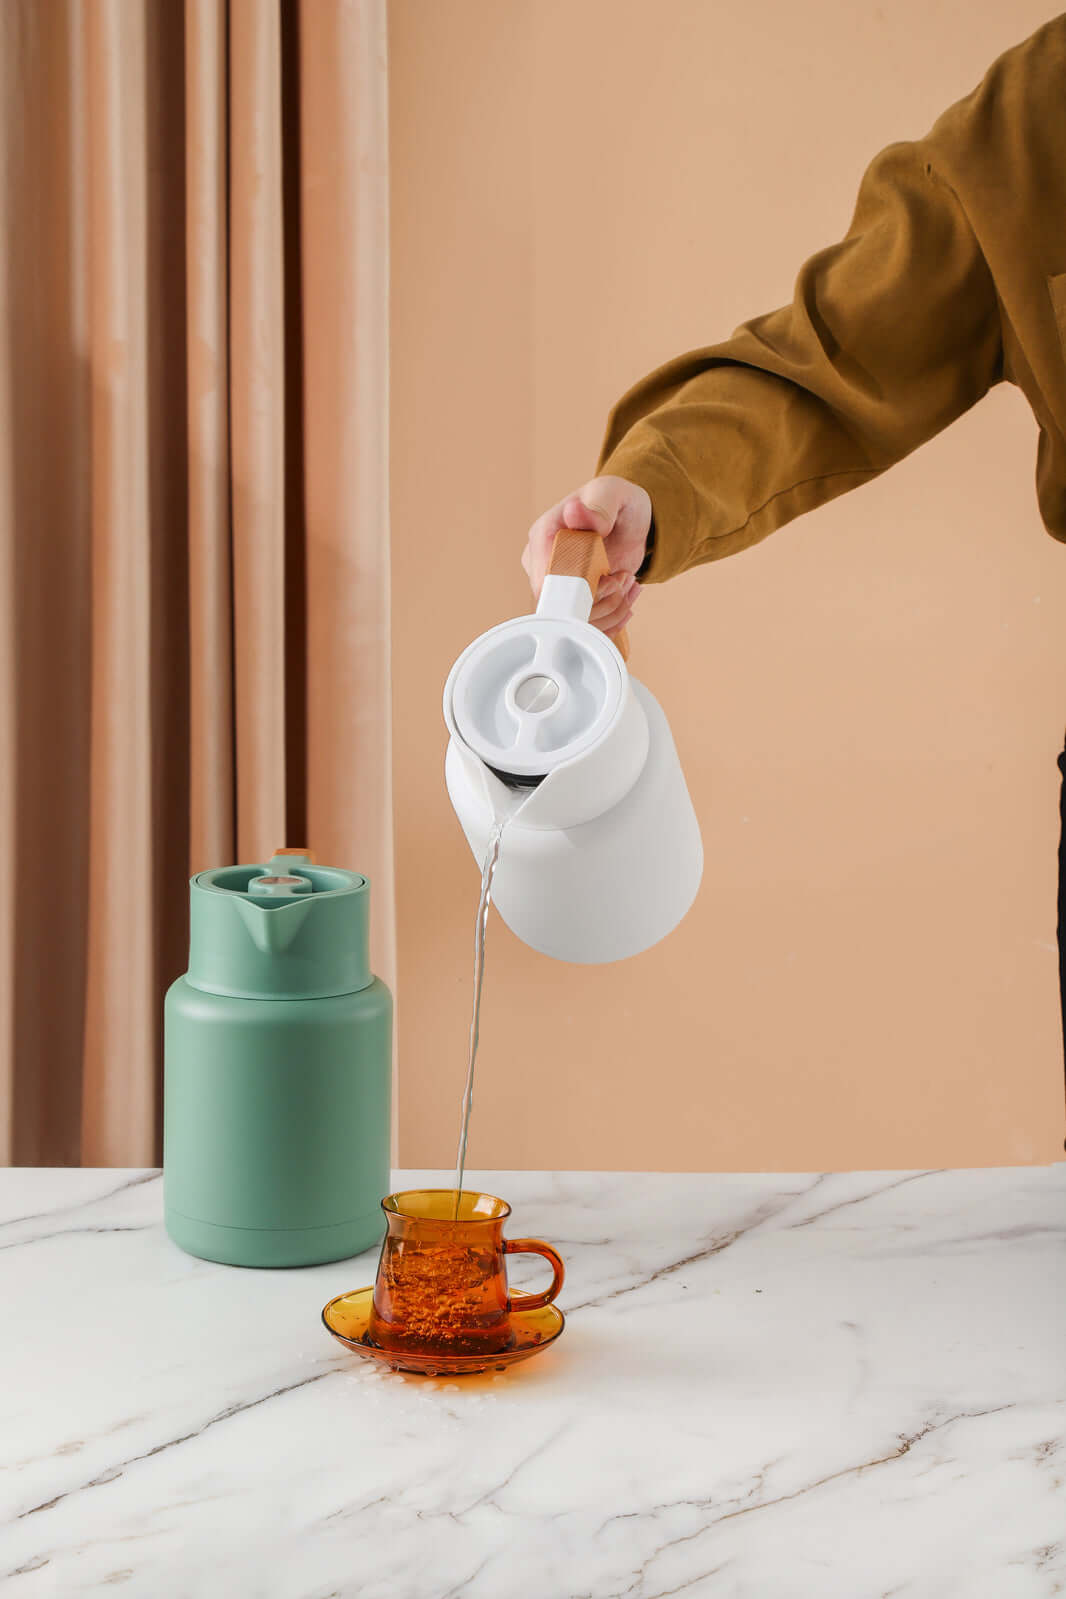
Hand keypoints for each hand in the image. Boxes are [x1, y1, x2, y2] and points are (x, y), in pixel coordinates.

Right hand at [521, 476, 650, 637]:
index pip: (546, 582)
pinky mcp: (570, 601)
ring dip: (611, 609)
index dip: (580, 589)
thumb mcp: (614, 493)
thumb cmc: (617, 502)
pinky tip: (627, 595)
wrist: (627, 520)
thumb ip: (599, 505)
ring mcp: (555, 586)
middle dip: (601, 600)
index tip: (609, 578)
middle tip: (622, 578)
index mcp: (543, 537)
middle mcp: (542, 565)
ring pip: (576, 622)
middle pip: (561, 608)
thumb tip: (575, 513)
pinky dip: (614, 618)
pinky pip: (587, 627)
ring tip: (626, 581)